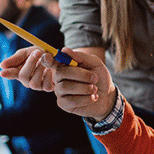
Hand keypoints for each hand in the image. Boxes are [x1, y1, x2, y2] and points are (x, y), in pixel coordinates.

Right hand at [0, 46, 116, 119]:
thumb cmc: (99, 77)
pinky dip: (84, 98)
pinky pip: (70, 100)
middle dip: (80, 75)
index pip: (51, 61)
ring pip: (65, 87)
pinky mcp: (63, 104)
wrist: (107, 96)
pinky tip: (93, 97)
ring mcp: (59, 91)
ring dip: (84, 87)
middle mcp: (58, 77)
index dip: (47, 59)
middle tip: (95, 78)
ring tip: (94, 88)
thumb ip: (81, 57)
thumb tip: (64, 50)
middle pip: (61, 73)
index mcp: (64, 65)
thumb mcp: (94, 63)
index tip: (46, 56)